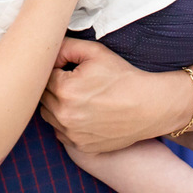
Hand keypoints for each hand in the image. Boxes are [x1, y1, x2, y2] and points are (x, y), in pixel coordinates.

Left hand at [41, 38, 180, 152]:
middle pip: (43, 96)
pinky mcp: (80, 146)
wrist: (149, 106)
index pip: (44, 75)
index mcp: (64, 89)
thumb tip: (47, 49)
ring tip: (78, 97)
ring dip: (56, 105)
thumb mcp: (95, 52)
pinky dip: (66, 123)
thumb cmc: (123, 77)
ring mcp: (71, 133)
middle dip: (54, 86)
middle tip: (75, 81)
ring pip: (48, 115)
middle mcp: (63, 115)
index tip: (72, 68)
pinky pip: (60, 132)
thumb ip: (66, 46)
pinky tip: (83, 113)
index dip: (57, 69)